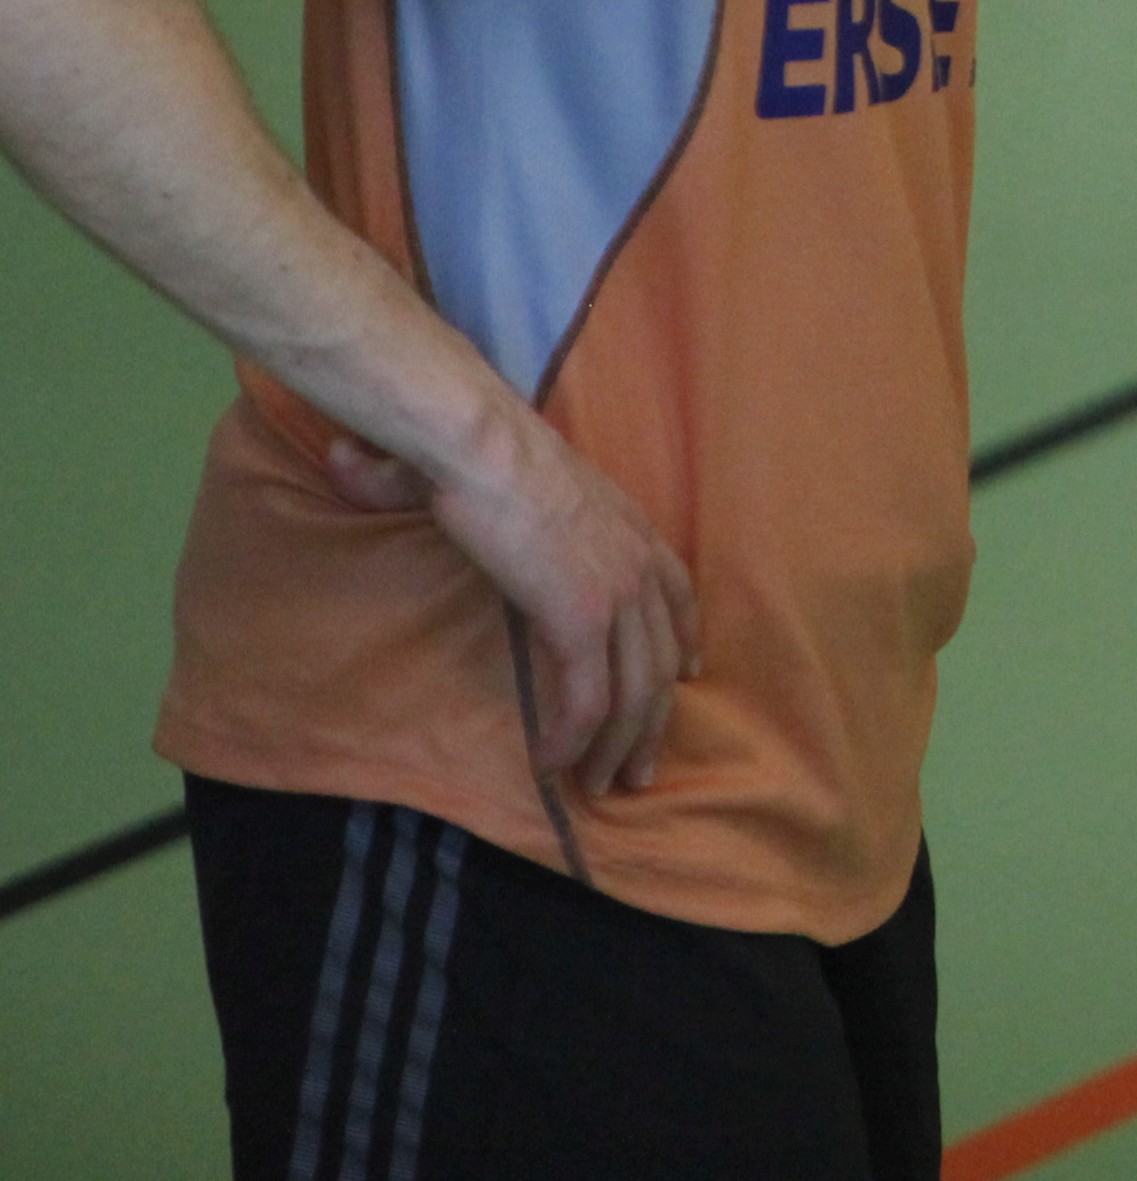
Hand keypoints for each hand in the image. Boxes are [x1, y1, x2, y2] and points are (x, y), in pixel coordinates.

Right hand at [333, 415, 700, 798]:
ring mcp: (615, 591)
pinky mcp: (581, 618)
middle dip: (654, 721)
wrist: (475, 439)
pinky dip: (573, 740)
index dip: (682, 640)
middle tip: (639, 769)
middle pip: (660, 660)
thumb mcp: (506, 476)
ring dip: (619, 748)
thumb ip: (479, 498)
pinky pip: (588, 700)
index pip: (677, 594)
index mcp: (629, 524)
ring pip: (634, 693)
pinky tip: (551, 766)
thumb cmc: (475, 446)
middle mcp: (635, 561)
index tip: (684, 676)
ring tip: (601, 787)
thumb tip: (363, 469)